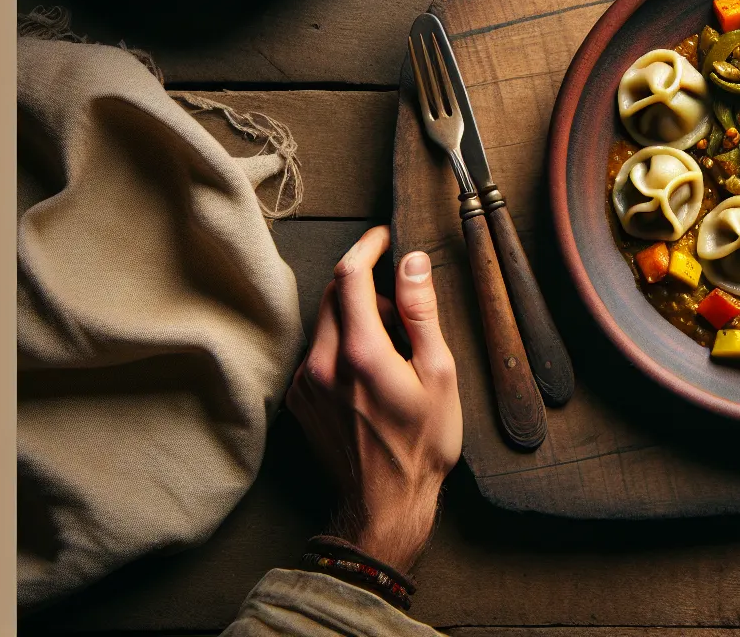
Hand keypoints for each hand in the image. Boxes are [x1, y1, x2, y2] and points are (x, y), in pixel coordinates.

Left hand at [285, 226, 462, 573]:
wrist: (385, 503)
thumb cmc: (421, 444)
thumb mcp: (439, 373)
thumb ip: (421, 312)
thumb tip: (412, 263)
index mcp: (360, 352)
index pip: (350, 276)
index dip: (367, 247)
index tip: (383, 237)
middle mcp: (322, 363)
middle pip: (334, 295)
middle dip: (367, 286)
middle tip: (403, 309)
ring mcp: (305, 383)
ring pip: (326, 324)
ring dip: (357, 319)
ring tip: (394, 351)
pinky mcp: (299, 400)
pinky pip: (318, 352)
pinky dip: (343, 346)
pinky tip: (372, 375)